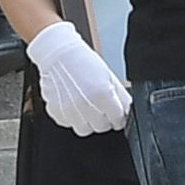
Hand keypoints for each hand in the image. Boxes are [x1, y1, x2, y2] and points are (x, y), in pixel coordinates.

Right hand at [27, 20, 132, 136]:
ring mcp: (70, 111)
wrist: (59, 55)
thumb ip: (121, 97)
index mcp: (103, 94)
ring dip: (88, 121)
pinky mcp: (57, 113)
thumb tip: (127, 111)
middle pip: (102, 127)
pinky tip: (73, 103)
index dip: (118, 116)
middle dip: (104, 119)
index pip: (118, 119)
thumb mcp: (109, 75)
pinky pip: (69, 124)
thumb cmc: (83, 61)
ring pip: (85, 129)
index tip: (115, 113)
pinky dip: (72, 117)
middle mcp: (87, 105)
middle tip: (99, 106)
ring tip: (85, 105)